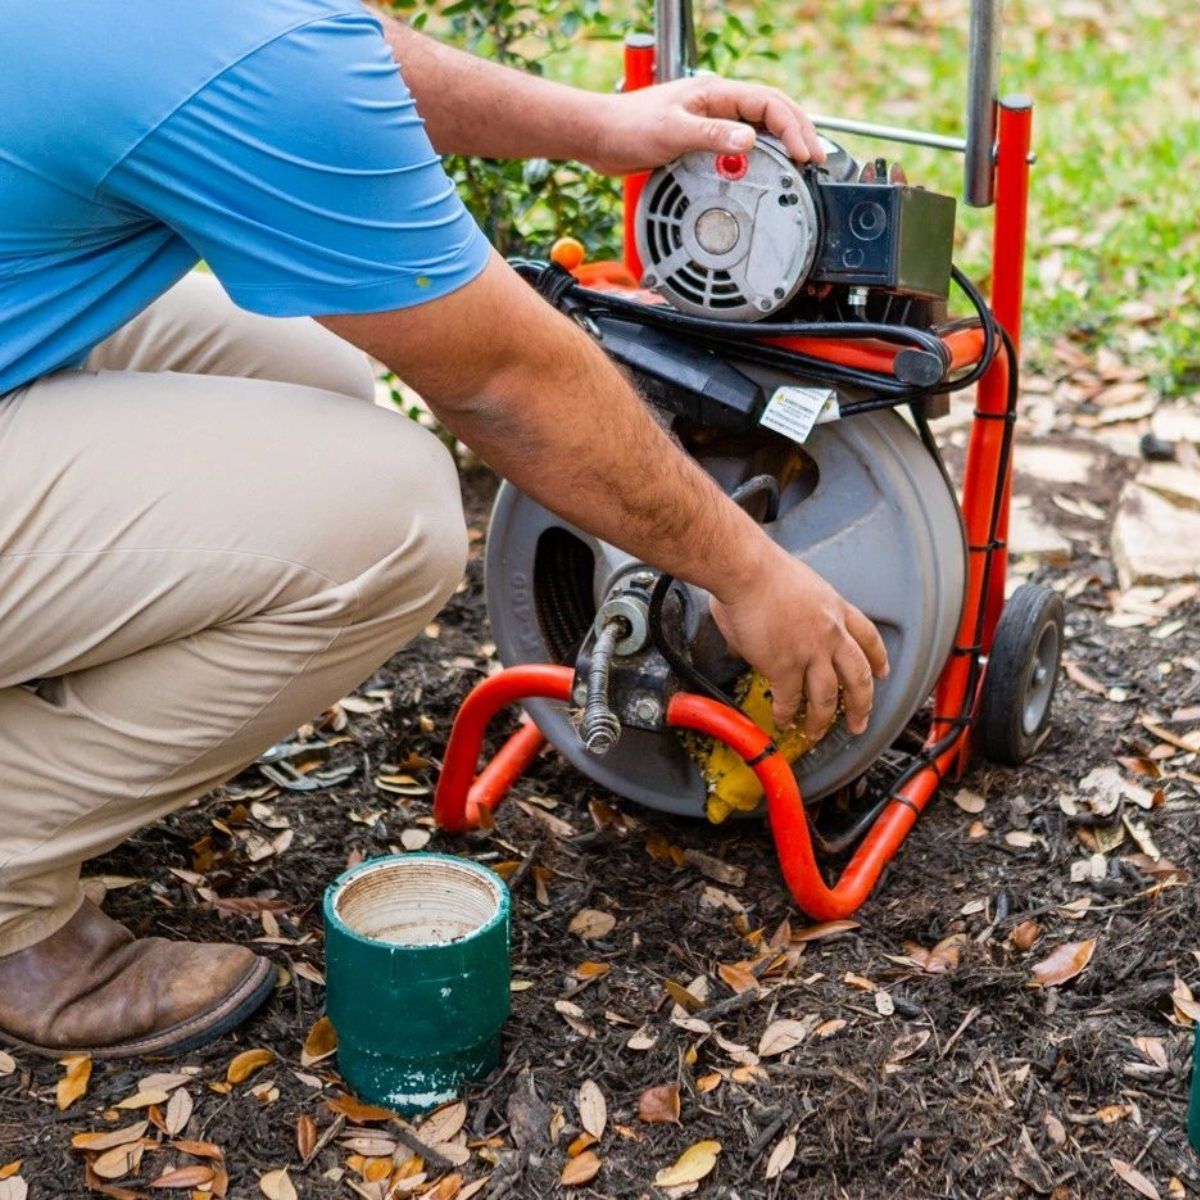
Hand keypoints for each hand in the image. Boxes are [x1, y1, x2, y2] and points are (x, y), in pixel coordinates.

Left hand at [585, 75, 824, 174]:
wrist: (599, 138)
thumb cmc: (627, 128)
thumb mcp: (672, 132)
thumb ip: (711, 136)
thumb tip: (749, 141)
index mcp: (715, 93)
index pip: (769, 103)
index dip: (793, 127)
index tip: (806, 154)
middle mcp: (717, 104)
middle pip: (772, 113)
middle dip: (799, 135)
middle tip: (817, 162)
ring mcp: (711, 122)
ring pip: (760, 129)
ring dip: (783, 146)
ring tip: (801, 168)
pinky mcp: (702, 141)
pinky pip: (741, 148)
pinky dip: (760, 159)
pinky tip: (766, 174)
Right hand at [710, 546, 888, 737]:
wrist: (747, 571)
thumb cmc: (761, 571)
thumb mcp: (795, 587)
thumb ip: (790, 614)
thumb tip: (765, 636)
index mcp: (834, 608)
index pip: (868, 636)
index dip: (878, 658)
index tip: (881, 671)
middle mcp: (830, 633)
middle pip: (858, 677)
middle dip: (862, 704)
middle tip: (860, 720)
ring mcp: (811, 652)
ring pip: (828, 697)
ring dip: (823, 719)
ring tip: (817, 732)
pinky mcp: (785, 666)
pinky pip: (790, 699)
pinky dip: (787, 714)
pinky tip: (783, 722)